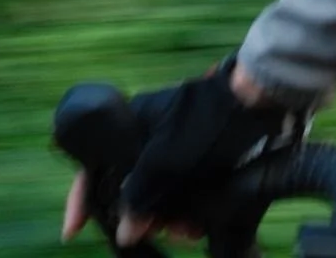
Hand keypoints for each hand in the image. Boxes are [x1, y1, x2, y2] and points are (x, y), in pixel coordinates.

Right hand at [60, 61, 285, 248]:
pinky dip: (190, 212)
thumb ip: (140, 194)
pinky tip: (201, 225)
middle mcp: (153, 138)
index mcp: (136, 125)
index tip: (74, 229)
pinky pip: (185, 194)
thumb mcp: (168, 158)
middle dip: (144, 218)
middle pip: (132, 189)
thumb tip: (123, 230)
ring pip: (161, 196)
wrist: (261, 104)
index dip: (83, 196)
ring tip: (189, 231)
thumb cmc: (210, 120)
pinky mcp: (202, 161)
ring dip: (170, 220)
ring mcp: (178, 150)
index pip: (97, 163)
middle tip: (161, 231)